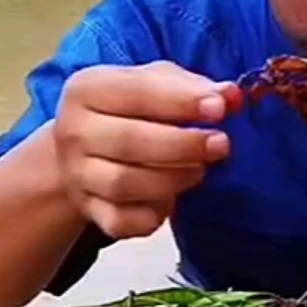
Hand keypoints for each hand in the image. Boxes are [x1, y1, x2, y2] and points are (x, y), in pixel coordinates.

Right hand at [52, 62, 239, 238]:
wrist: (82, 153)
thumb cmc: (128, 111)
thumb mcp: (154, 84)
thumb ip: (192, 87)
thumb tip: (231, 97)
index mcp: (88, 90)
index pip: (136, 92)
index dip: (182, 101)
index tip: (220, 108)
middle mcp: (74, 132)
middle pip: (129, 142)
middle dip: (183, 145)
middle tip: (221, 145)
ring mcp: (78, 176)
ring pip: (125, 184)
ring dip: (173, 179)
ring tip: (200, 170)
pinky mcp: (90, 211)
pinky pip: (123, 222)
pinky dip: (152, 216)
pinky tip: (171, 202)